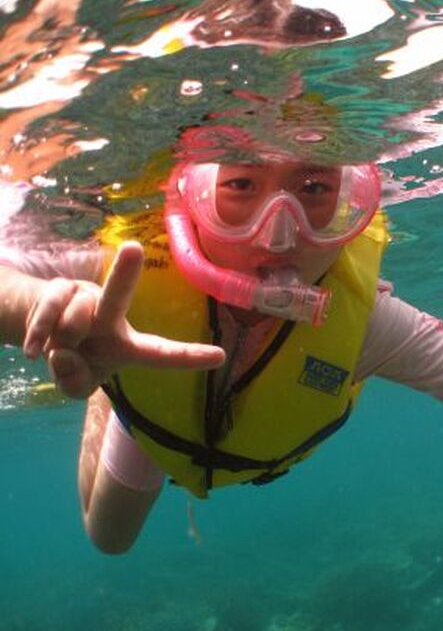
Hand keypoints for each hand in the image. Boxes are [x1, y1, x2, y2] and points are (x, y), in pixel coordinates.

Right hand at [23, 241, 225, 398]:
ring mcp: (86, 298)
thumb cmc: (77, 361)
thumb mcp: (76, 384)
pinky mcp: (59, 289)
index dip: (189, 357)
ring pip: (72, 319)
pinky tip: (34, 351)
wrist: (44, 338)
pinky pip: (47, 312)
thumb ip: (74, 381)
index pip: (162, 354)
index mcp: (129, 347)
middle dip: (123, 272)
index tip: (220, 357)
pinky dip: (38, 335)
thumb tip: (63, 353)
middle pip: (117, 296)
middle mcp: (112, 317)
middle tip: (133, 246)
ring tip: (62, 348)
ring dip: (61, 342)